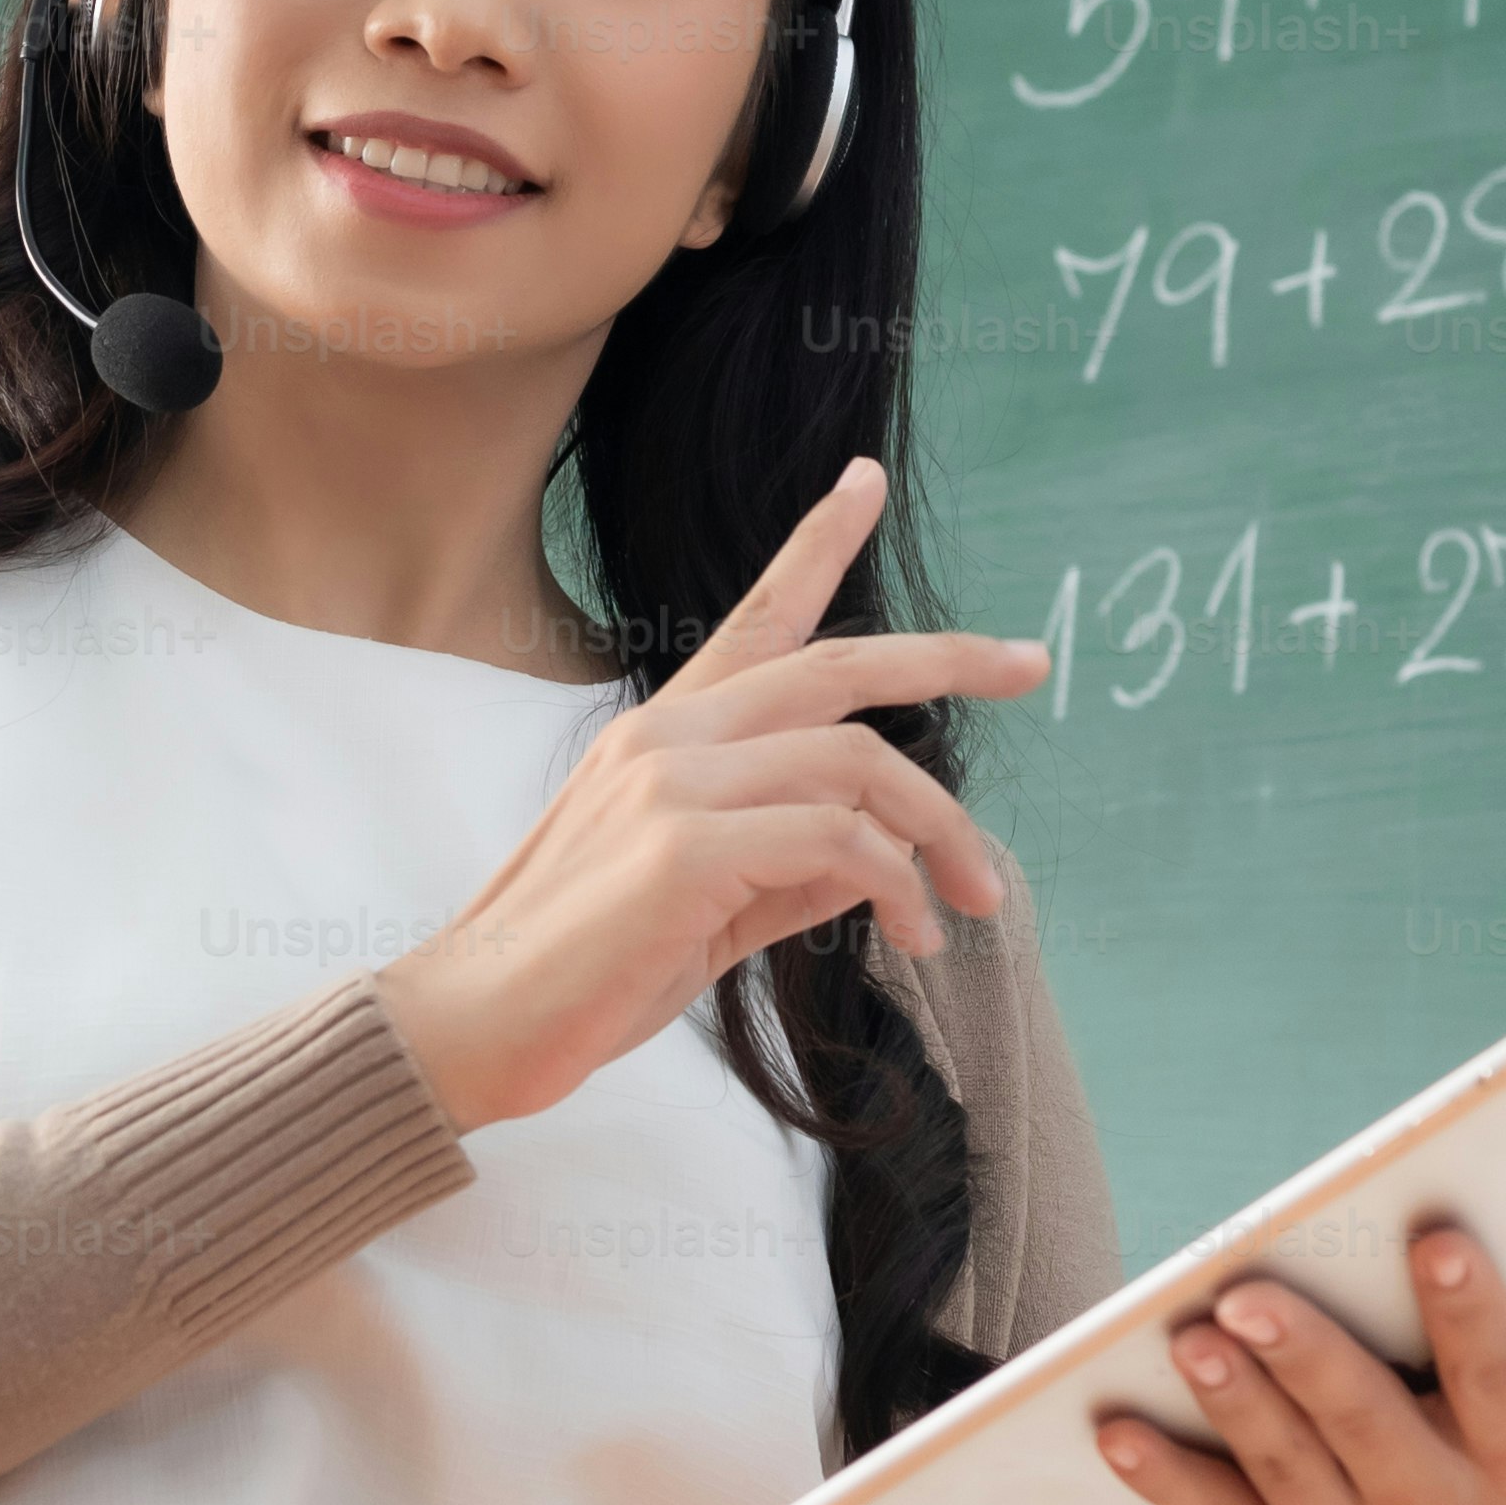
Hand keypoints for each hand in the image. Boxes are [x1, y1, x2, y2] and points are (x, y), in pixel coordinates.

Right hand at [368, 455, 1051, 1131]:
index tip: (865, 479)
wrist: (472, 1025)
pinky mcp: (681, 848)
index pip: (756, 616)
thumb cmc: (583, 974)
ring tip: (978, 899)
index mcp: (665, 734)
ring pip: (855, 760)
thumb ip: (793, 871)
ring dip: (941, 828)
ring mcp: (671, 783)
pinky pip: (835, 839)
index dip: (818, 541)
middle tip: (1033, 662)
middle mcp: (668, 735)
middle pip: (836, 667)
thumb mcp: (710, 907)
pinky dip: (897, 881)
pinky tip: (912, 933)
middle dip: (948, 658)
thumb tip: (882, 855)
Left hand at [1092, 1233, 1505, 1504]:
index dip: (1468, 1315)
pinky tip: (1110, 1427)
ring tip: (1194, 1329)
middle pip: (1369, 1426)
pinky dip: (1163, 1477)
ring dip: (1234, 1400)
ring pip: (1283, 1463)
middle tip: (1252, 1288)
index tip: (1434, 1236)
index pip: (1500, 1386)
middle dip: (1312, 1358)